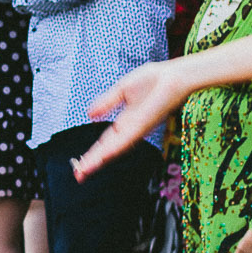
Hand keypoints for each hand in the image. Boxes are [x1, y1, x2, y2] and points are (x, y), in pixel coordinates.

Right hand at [74, 61, 194, 180]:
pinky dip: (112, 149)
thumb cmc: (154, 81)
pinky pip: (125, 139)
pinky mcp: (143, 125)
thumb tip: (89, 115)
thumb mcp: (121, 90)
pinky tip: (102, 157)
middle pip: (107, 150)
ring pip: (114, 149)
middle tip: (78, 175)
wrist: (173, 77)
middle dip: (92, 162)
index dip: (93, 154)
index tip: (80, 166)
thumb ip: (106, 102)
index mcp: (126, 123)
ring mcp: (136, 130)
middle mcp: (130, 130)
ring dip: (98, 160)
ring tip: (83, 171)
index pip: (105, 142)